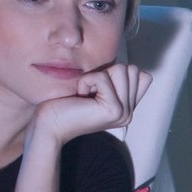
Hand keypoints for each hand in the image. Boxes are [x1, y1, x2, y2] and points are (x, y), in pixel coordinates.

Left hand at [32, 61, 149, 146]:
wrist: (49, 125)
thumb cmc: (66, 105)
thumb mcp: (96, 90)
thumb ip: (114, 82)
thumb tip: (126, 66)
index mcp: (128, 108)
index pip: (142, 76)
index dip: (119, 73)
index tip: (100, 87)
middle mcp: (129, 112)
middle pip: (132, 70)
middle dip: (108, 72)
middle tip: (91, 90)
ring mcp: (124, 113)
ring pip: (121, 70)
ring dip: (97, 76)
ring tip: (86, 93)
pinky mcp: (113, 109)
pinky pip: (102, 78)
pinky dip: (86, 81)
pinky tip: (80, 95)